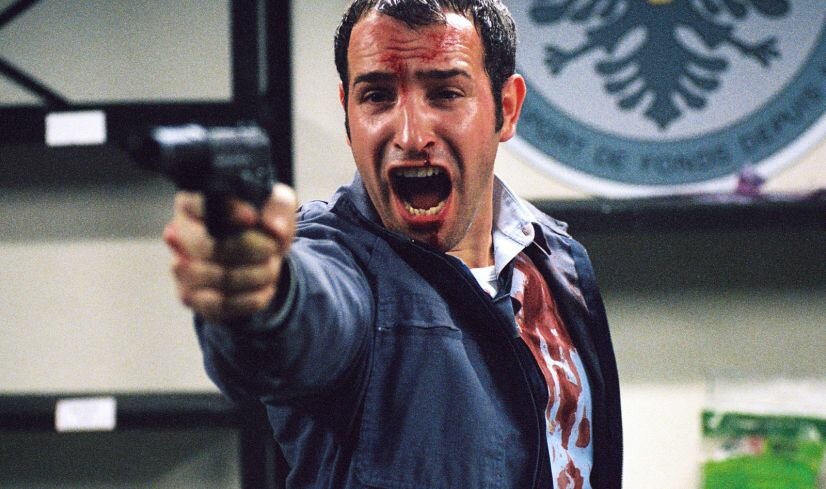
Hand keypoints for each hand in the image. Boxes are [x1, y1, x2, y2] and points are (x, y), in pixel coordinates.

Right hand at [163, 183, 296, 321]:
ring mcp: (180, 267)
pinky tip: (266, 290)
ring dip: (254, 276)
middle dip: (249, 251)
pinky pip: (219, 305)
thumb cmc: (263, 222)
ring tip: (271, 269)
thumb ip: (279, 209)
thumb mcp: (277, 205)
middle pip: (208, 247)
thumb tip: (275, 229)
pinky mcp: (190, 296)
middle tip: (272, 249)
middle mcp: (178, 232)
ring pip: (217, 278)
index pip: (199, 205)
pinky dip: (249, 299)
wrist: (261, 255)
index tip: (252, 218)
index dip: (227, 212)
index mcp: (192, 202)